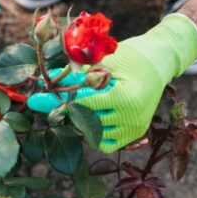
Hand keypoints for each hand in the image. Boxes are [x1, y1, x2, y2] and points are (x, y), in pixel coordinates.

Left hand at [27, 14, 196, 152]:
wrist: (161, 59)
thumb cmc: (132, 54)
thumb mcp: (104, 61)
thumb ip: (78, 75)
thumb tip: (48, 81)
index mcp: (124, 98)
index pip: (82, 103)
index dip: (56, 101)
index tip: (35, 100)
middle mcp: (131, 118)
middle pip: (85, 120)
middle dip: (65, 109)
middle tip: (50, 101)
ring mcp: (135, 128)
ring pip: (93, 133)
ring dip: (80, 120)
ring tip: (76, 103)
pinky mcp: (136, 133)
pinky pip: (106, 143)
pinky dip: (95, 133)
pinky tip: (91, 115)